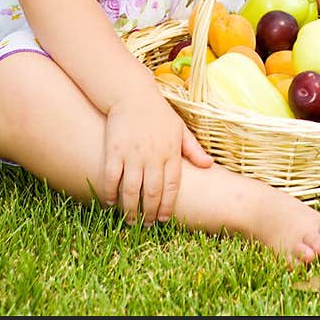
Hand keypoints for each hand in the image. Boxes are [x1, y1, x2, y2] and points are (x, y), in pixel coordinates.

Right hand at [102, 84, 211, 225]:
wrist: (132, 93)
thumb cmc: (158, 112)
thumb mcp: (179, 128)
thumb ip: (193, 149)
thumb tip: (209, 165)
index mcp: (171, 152)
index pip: (172, 186)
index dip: (168, 206)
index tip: (164, 219)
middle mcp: (153, 155)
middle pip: (152, 193)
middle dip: (150, 213)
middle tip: (146, 225)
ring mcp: (132, 154)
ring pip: (132, 190)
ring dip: (131, 209)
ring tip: (131, 221)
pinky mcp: (114, 150)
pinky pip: (111, 178)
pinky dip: (110, 193)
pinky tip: (110, 202)